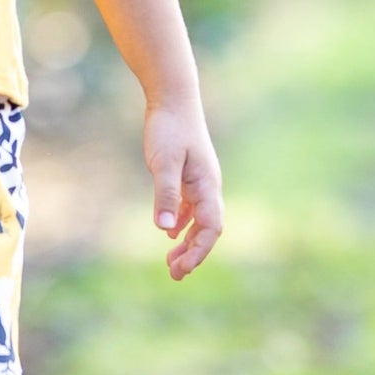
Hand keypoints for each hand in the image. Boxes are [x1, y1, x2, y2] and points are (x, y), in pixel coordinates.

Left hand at [144, 101, 223, 278]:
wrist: (173, 99)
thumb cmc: (169, 129)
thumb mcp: (163, 163)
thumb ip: (165, 194)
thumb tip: (165, 230)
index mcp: (207, 186)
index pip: (210, 229)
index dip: (199, 251)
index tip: (182, 269)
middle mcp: (208, 187)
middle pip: (207, 229)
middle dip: (193, 254)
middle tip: (174, 274)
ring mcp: (200, 181)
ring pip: (199, 220)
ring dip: (187, 242)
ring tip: (171, 262)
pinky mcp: (189, 175)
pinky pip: (190, 207)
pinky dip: (182, 223)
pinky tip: (170, 233)